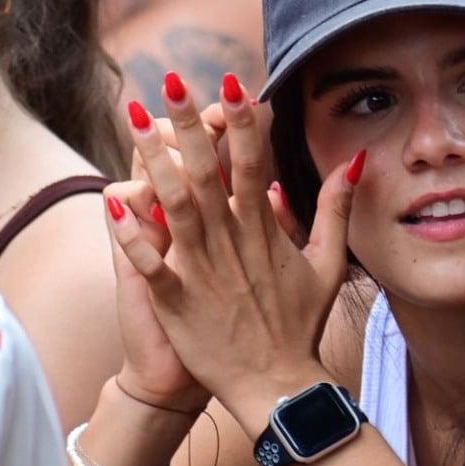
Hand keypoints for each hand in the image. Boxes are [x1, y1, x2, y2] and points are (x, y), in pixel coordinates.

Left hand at [110, 71, 361, 433]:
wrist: (277, 386)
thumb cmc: (299, 324)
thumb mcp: (328, 264)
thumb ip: (336, 209)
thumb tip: (350, 160)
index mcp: (263, 232)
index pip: (251, 164)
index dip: (241, 123)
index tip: (232, 83)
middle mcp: (231, 245)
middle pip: (206, 173)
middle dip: (190, 124)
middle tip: (171, 79)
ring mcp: (203, 272)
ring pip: (174, 206)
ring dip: (153, 160)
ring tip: (133, 119)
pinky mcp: (179, 302)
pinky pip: (152, 263)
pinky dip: (133, 233)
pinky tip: (114, 200)